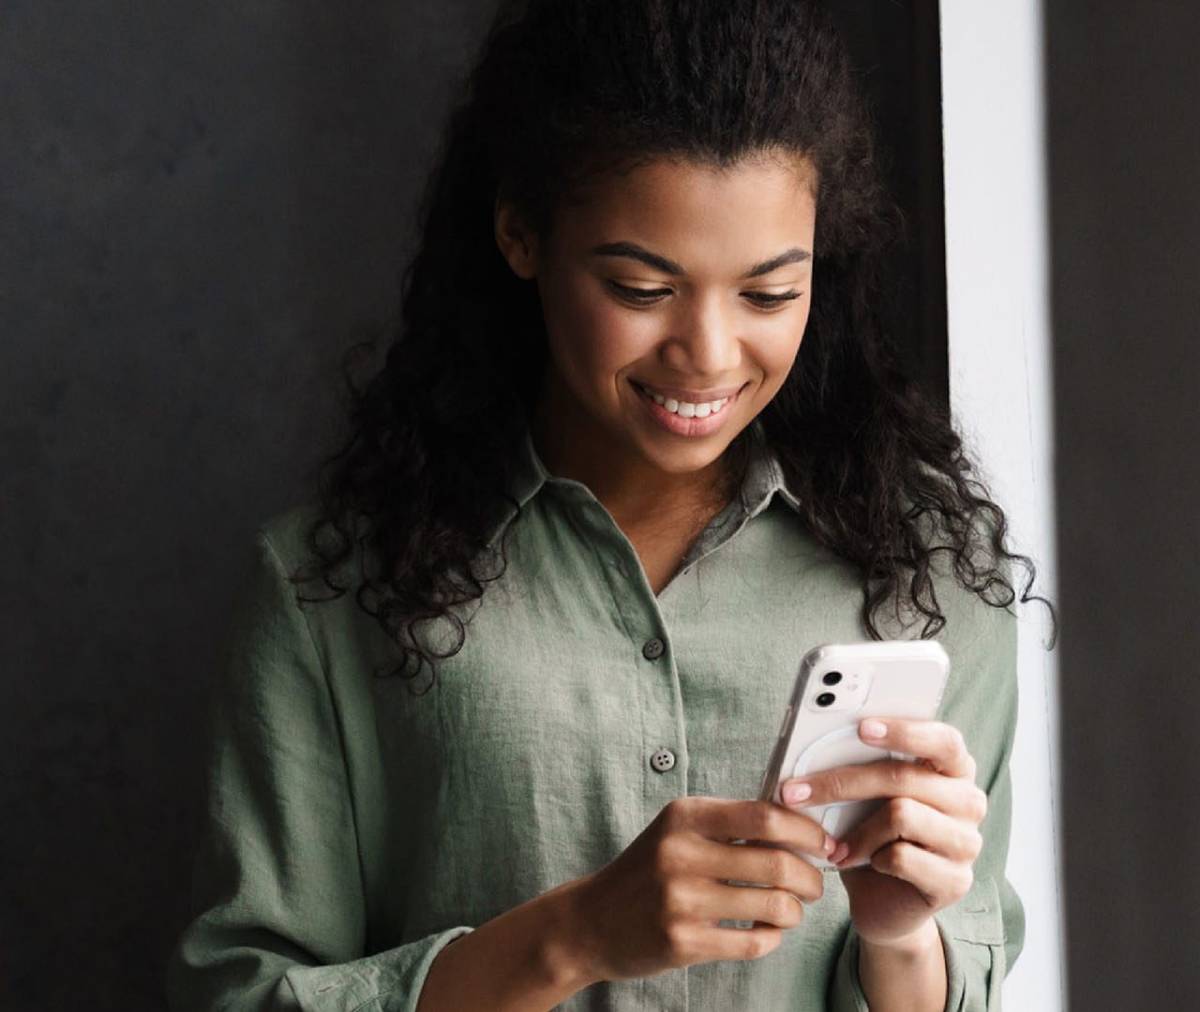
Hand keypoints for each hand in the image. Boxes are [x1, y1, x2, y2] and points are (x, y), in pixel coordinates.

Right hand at [565, 795, 838, 984]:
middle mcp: (680, 853)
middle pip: (777, 862)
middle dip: (811, 877)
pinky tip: (766, 932)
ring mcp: (680, 900)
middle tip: (816, 884)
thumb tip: (800, 824)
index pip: (764, 814)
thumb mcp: (678, 830)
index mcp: (684, 816)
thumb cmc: (648, 870)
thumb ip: (730, 823)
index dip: (805, 830)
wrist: (592, 921)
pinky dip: (772, 939)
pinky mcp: (682, 942)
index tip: (823, 843)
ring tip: (791, 910)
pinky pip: (753, 943)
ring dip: (795, 911)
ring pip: (773, 906)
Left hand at [780, 717, 987, 949]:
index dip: (904, 731)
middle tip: (795, 792)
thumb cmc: (875, 835)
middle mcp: (969, 801)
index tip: (861, 728)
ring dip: (857, 832)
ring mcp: (967, 842)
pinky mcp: (956, 881)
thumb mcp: (869, 796)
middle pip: (904, 778)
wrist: (885, 902)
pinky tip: (860, 863)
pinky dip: (870, 858)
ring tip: (836, 845)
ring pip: (901, 815)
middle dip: (841, 783)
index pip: (943, 740)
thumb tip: (815, 747)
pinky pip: (902, 856)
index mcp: (954, 769)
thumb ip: (863, 768)